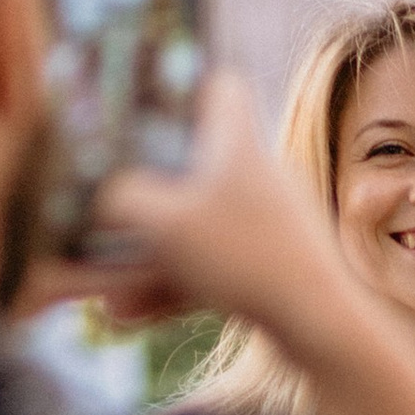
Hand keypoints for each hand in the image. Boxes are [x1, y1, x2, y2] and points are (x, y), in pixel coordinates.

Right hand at [93, 72, 346, 340]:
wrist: (319, 327)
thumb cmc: (243, 259)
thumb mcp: (161, 222)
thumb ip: (118, 199)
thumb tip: (94, 196)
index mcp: (238, 143)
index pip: (221, 88)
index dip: (181, 88)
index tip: (143, 108)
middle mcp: (257, 177)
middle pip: (193, 167)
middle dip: (143, 193)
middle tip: (104, 207)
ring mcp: (266, 226)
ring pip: (194, 228)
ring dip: (147, 256)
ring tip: (103, 292)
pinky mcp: (270, 271)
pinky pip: (210, 271)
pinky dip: (171, 288)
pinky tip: (125, 316)